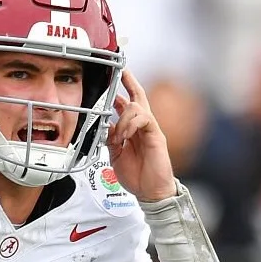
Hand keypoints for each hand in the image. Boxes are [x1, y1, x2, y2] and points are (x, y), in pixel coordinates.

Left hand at [107, 70, 175, 201]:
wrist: (150, 192)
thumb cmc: (137, 176)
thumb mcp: (116, 155)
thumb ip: (110, 139)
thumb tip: (104, 125)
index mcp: (132, 129)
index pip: (127, 104)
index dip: (120, 90)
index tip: (113, 77)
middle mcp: (142, 126)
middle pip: (138, 96)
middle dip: (129, 82)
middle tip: (122, 70)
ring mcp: (150, 129)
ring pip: (137, 107)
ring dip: (123, 118)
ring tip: (118, 136)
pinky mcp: (156, 135)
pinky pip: (144, 119)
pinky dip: (131, 124)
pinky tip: (125, 136)